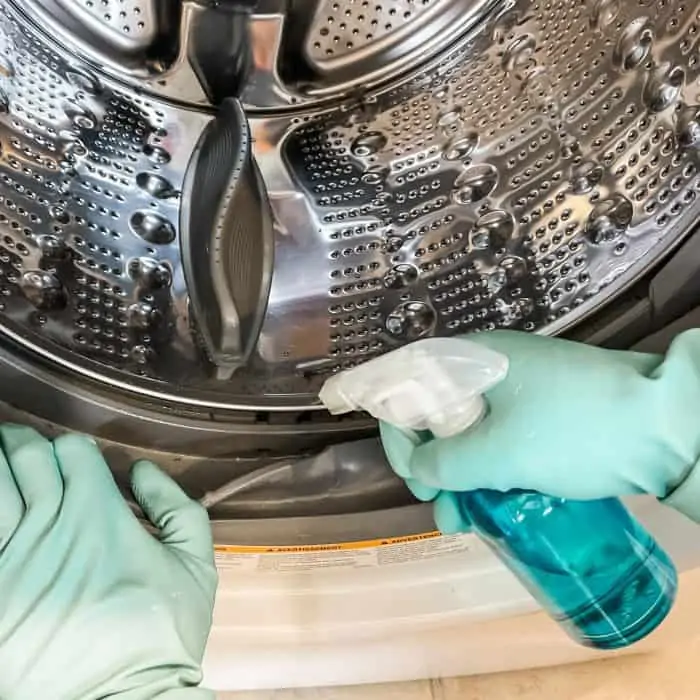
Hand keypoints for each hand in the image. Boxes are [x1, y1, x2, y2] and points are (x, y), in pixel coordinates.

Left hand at [0, 426, 217, 699]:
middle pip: (24, 455)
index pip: (72, 450)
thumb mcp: (196, 566)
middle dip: (24, 444)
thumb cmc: (160, 635)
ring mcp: (10, 559)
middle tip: (22, 447)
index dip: (75, 450)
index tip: (75, 461)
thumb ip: (176, 507)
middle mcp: (49, 527)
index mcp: (98, 515)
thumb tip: (143, 470)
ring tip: (0, 461)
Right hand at [381, 330, 699, 533]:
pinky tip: (491, 504)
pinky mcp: (546, 408)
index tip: (413, 477)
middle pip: (436, 411)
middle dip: (430, 464)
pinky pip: (501, 435)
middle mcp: (490, 365)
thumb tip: (421, 470)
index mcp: (471, 359)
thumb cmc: (573, 432)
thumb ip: (443, 464)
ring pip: (470, 429)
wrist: (667, 425)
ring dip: (458, 475)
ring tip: (462, 521)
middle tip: (437, 505)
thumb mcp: (498, 454)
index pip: (406, 385)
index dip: (399, 433)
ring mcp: (521, 386)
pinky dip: (489, 468)